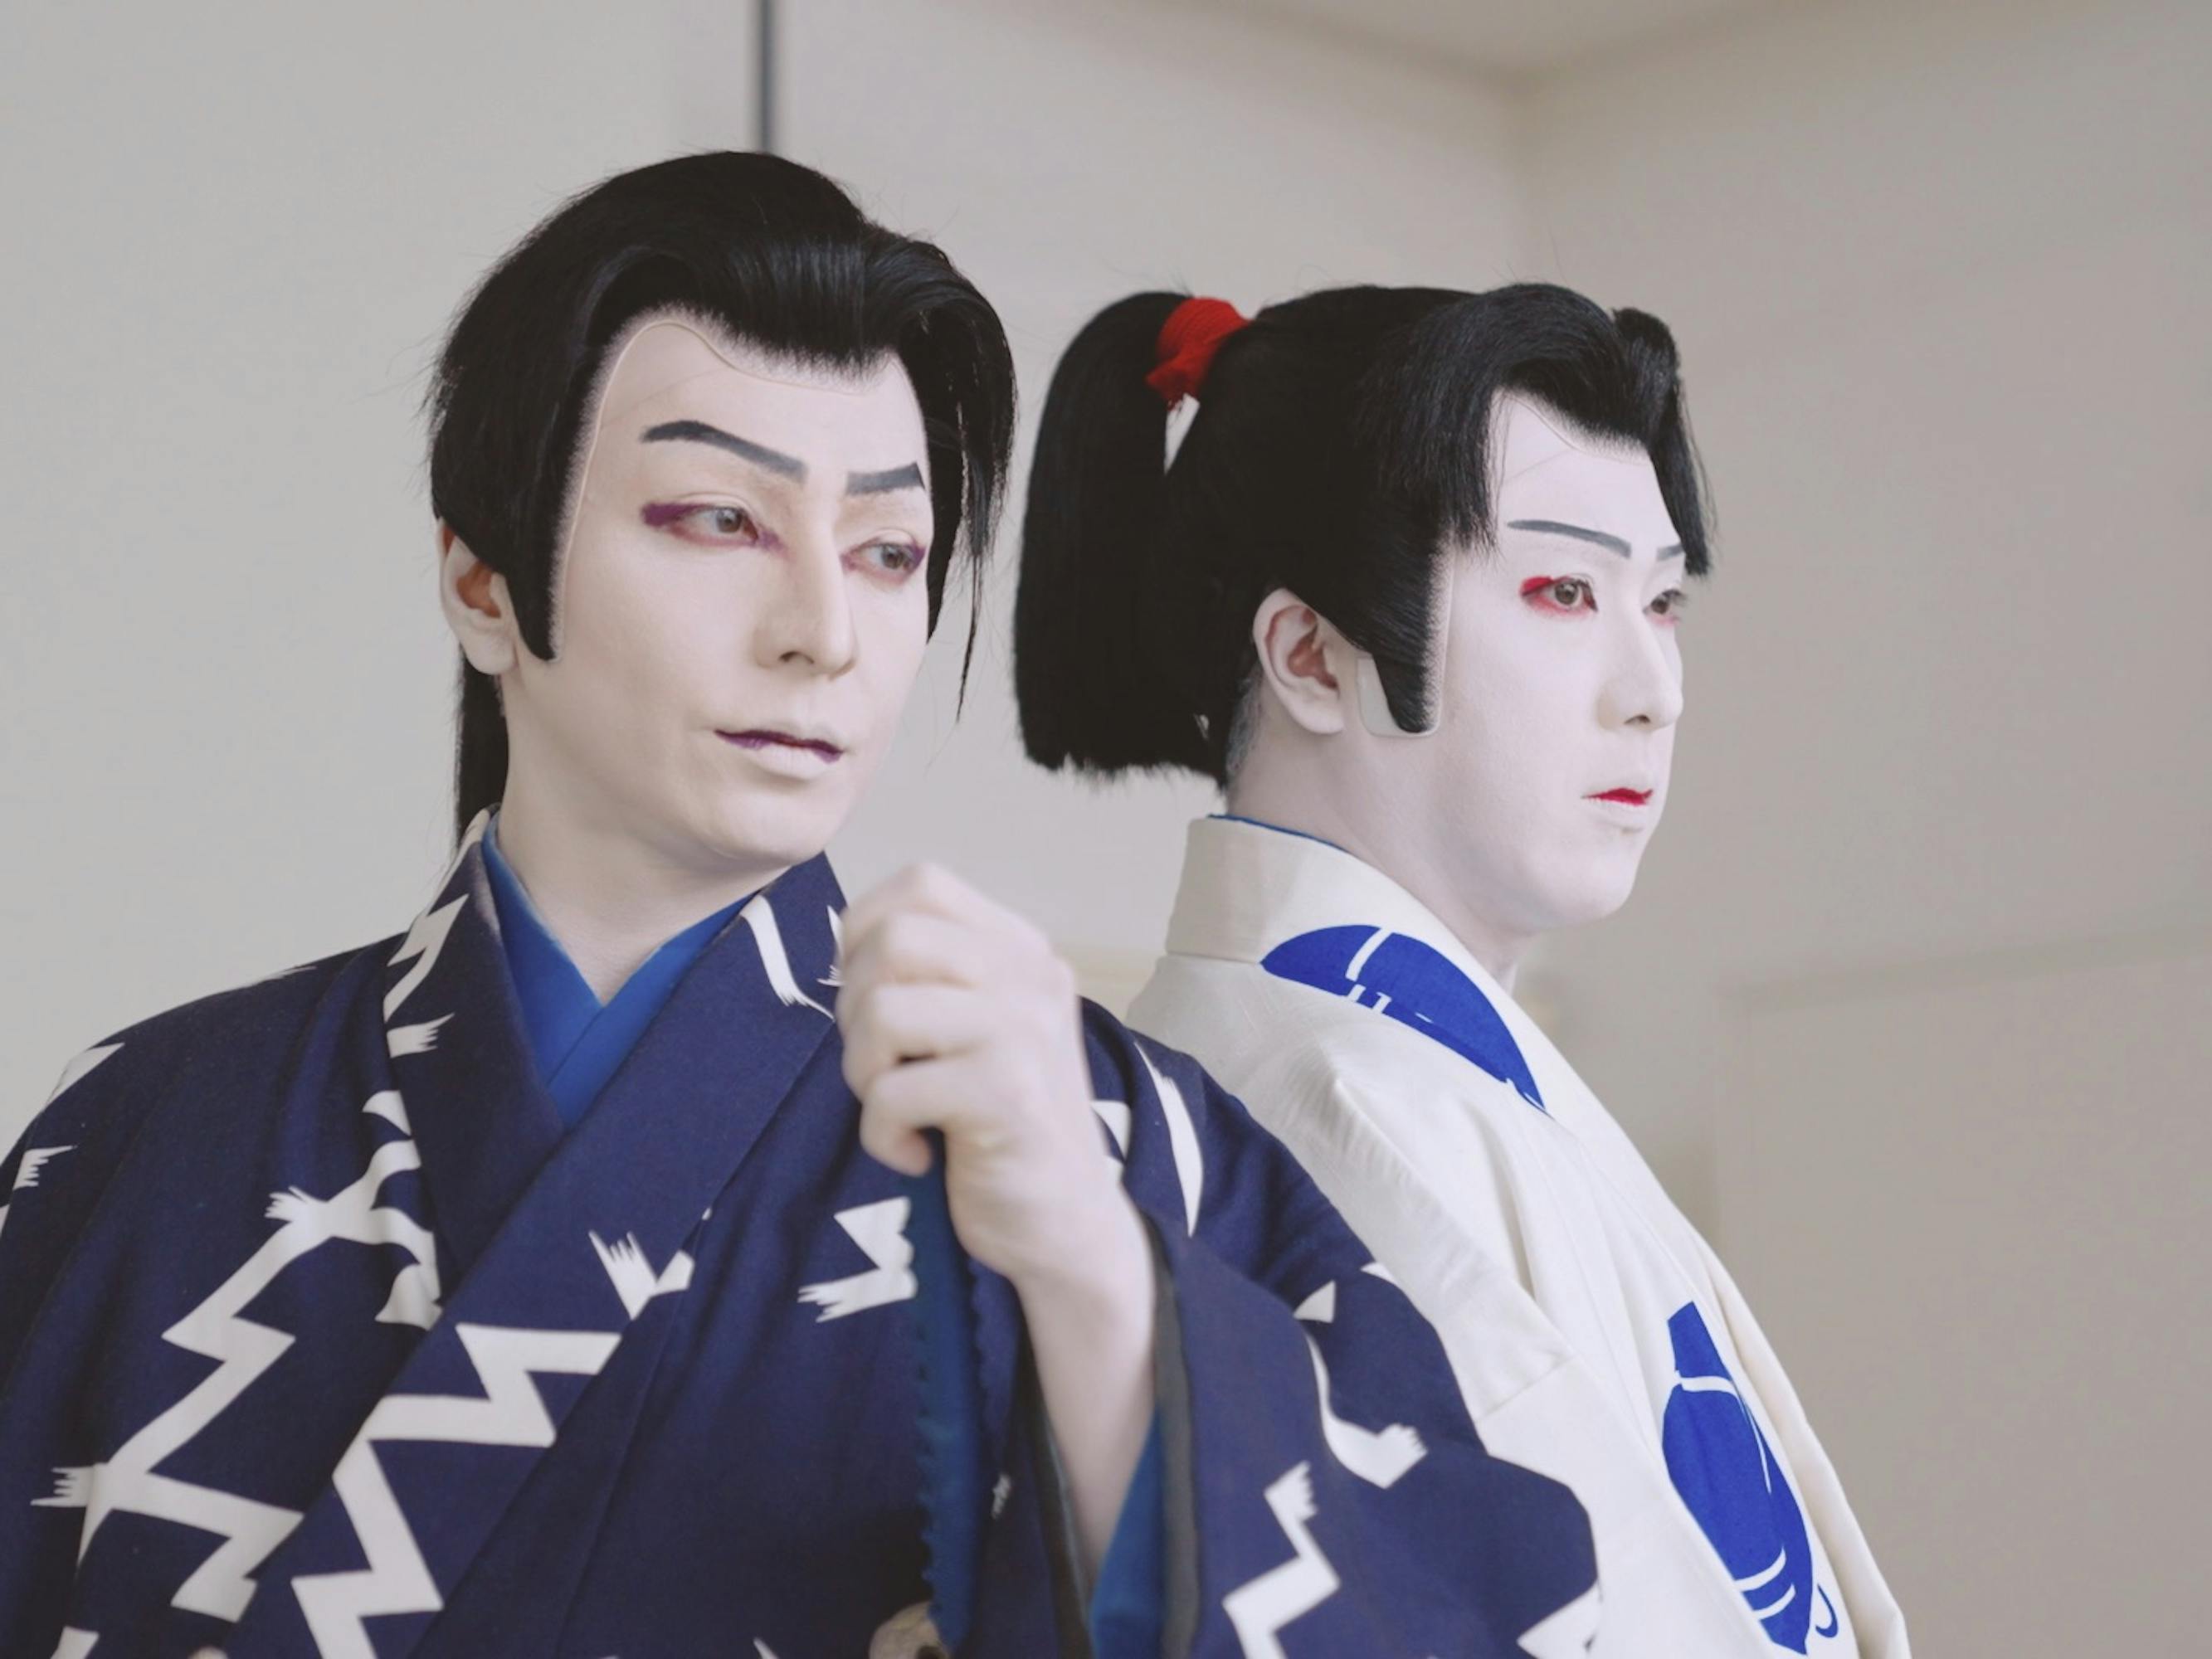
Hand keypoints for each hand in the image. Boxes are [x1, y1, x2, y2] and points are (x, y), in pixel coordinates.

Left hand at [838, 864, 1156, 1572]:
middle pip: (894, 940)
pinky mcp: (1011, 1095)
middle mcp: (1031, 977)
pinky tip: (918, 1155)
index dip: (866, 933)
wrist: (1065, 1225)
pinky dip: (882, 1135)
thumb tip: (845, 947)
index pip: (922, 884)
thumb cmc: (999, 1128)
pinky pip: (893, 1091)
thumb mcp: (974, 1031)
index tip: (874, 1001)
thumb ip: (931, 980)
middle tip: (883, 1066)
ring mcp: (1027, 1032)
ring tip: (898, 1110)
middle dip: (856, 1009)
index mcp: (1021, 951)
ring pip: (885, 1010)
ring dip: (863, 1072)